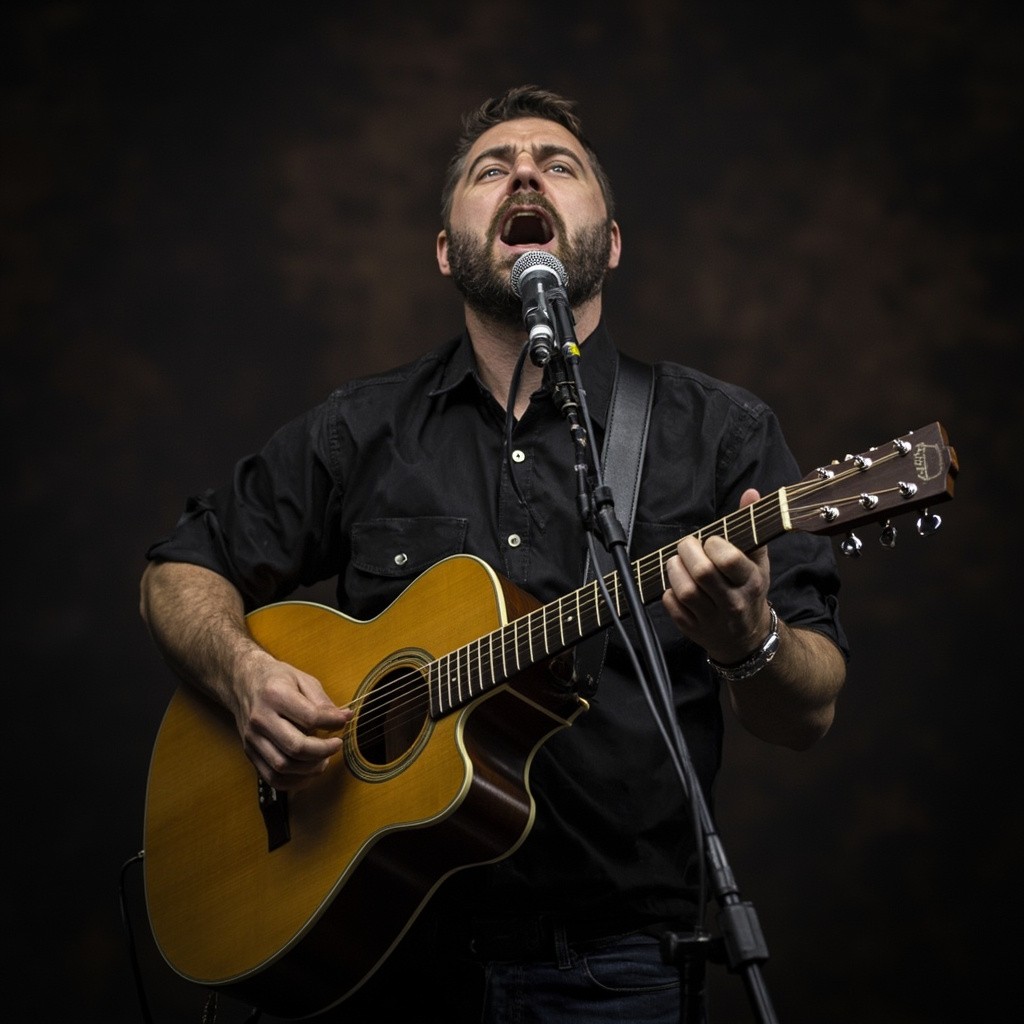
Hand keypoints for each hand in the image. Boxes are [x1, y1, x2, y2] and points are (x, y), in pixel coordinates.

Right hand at [232, 653, 352, 790]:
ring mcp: (252, 738)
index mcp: (275, 695)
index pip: (310, 718)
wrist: (242, 683)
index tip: (343, 721)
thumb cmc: (276, 679)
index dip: (332, 723)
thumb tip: (344, 718)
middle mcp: (261, 719)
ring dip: (310, 768)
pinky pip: (272, 777)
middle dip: (323, 751)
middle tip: (337, 744)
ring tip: (324, 758)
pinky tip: (309, 771)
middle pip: (296, 747)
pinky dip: (294, 781)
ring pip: (283, 766)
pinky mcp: (249, 752)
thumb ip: (322, 701)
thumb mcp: (302, 679)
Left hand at [662, 488, 773, 663]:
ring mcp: (712, 618)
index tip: (710, 541)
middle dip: (688, 552)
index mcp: (751, 582)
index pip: (728, 559)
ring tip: (678, 561)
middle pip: (702, 573)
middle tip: (687, 546)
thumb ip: (750, 526)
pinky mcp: (692, 629)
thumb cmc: (749, 591)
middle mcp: (733, 603)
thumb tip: (750, 493)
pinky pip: (672, 606)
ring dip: (674, 569)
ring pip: (684, 590)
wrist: (746, 638)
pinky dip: (668, 591)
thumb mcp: (758, 560)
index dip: (713, 544)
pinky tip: (676, 584)